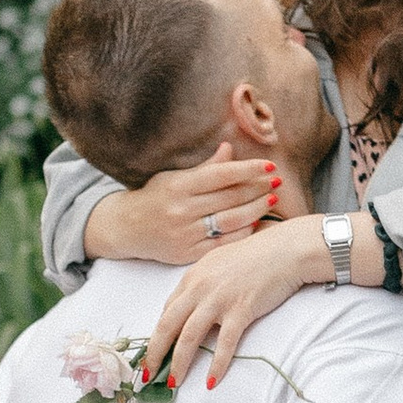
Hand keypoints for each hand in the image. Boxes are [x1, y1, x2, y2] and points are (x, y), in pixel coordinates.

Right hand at [85, 145, 279, 265]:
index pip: (221, 175)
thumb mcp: (174, 177)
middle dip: (258, 188)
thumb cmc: (154, 197)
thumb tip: (230, 149)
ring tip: (270, 200)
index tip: (269, 166)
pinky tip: (255, 223)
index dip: (248, 169)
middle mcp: (182, 210)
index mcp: (179, 186)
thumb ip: (205, 167)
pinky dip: (242, 233)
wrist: (125, 228)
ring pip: (231, 221)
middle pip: (230, 198)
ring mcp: (185, 234)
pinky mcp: (187, 254)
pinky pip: (223, 244)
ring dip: (256, 210)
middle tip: (277, 182)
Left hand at [149, 213, 327, 384]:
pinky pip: (225, 344)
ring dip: (178, 364)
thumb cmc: (257, 254)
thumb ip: (203, 282)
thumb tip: (194, 304)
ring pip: (189, 337)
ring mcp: (219, 300)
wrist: (286, 249)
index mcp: (193, 276)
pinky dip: (217, 365)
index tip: (154, 352)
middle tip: (147, 374)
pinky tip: (211, 381)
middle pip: (167, 325)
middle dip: (154, 353)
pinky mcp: (241, 310)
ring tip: (174, 383)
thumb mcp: (219, 263)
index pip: (167, 310)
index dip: (157, 334)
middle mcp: (199, 288)